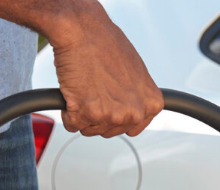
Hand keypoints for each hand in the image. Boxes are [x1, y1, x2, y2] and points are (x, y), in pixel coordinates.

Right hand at [48, 4, 163, 137]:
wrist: (81, 30)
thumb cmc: (105, 44)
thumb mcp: (135, 72)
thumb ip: (136, 96)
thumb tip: (129, 107)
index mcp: (151, 103)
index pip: (134, 127)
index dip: (117, 114)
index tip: (110, 102)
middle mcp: (135, 112)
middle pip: (110, 130)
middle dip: (98, 113)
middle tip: (94, 87)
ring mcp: (112, 115)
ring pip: (90, 129)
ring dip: (82, 111)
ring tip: (85, 85)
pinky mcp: (87, 114)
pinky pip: (72, 125)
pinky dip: (67, 111)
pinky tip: (73, 90)